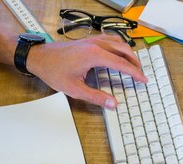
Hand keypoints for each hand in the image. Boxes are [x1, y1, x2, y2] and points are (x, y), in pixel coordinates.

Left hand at [27, 35, 146, 108]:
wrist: (39, 57)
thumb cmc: (53, 71)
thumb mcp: (75, 89)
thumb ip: (96, 97)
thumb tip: (112, 104)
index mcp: (94, 56)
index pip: (122, 64)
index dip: (135, 73)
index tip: (143, 80)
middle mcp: (96, 45)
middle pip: (124, 51)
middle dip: (135, 63)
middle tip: (141, 74)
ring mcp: (92, 40)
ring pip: (118, 42)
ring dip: (128, 53)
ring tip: (133, 65)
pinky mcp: (88, 40)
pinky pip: (109, 39)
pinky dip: (119, 47)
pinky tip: (118, 53)